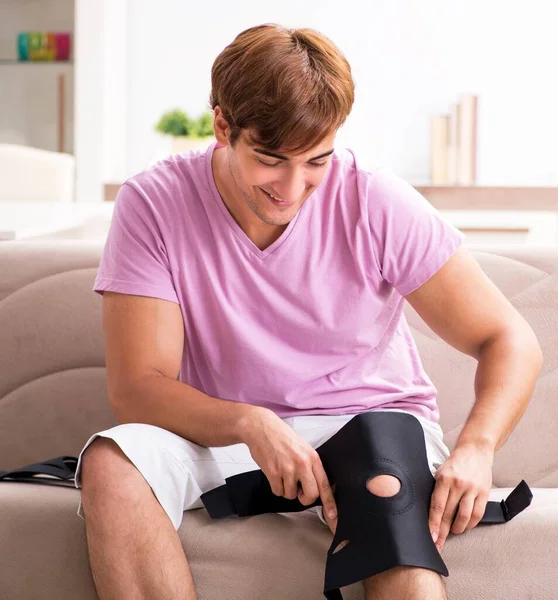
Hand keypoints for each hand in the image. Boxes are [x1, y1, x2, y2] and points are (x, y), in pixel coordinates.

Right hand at [242, 409, 337, 526]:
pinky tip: (274, 472)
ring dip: (286, 488)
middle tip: (299, 490)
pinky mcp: (273, 473)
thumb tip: (316, 486)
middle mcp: (302, 464)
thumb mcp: (303, 448)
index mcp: (312, 457)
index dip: (330, 503)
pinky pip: (278, 491)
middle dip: (305, 498)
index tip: (333, 517)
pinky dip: (276, 486)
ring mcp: (287, 469)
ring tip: (282, 471)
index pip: (325, 484)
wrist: (261, 427)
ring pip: (291, 495)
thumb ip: (310, 466)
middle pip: (311, 495)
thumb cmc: (282, 437)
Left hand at [429, 444, 493, 552]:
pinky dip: (470, 523)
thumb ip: (436, 490)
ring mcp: (472, 489)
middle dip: (443, 532)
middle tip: (438, 544)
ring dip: (457, 528)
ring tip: (453, 532)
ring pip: (464, 517)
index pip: (437, 507)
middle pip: (449, 514)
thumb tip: (430, 513)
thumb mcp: (440, 472)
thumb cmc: (455, 463)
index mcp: (444, 479)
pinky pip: (477, 514)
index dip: (434, 524)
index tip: (431, 537)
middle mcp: (458, 484)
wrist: (475, 450)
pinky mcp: (484, 492)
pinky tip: (465, 526)